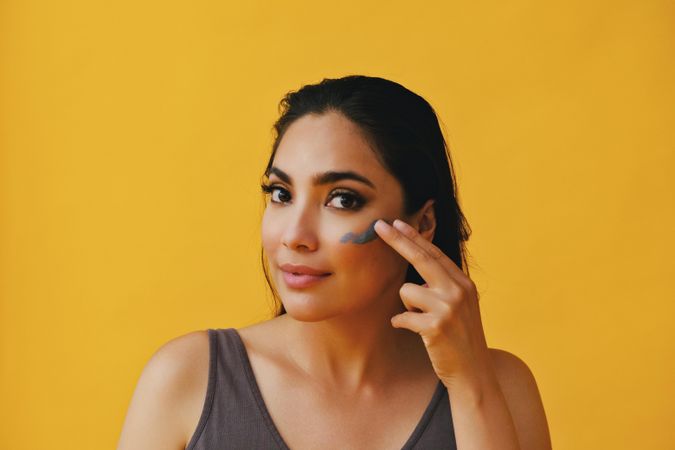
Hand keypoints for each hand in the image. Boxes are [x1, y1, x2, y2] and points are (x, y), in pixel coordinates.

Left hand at [374, 218, 494, 390]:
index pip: (434, 254)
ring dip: (407, 307)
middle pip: (421, 259)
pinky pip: (402, 317)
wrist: (474, 373)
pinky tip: (418, 333)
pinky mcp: (435, 327)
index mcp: (464, 283)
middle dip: (397, 240)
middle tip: (378, 226)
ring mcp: (448, 308)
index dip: (414, 238)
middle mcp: (458, 291)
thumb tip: (418, 273)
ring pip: (406, 292)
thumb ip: (444, 287)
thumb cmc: (461, 339)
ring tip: (422, 321)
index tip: (397, 223)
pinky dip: (403, 324)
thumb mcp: (461, 307)